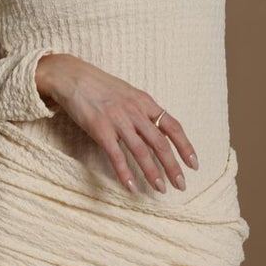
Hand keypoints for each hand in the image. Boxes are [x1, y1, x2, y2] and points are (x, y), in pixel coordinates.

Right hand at [36, 53, 198, 194]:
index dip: (185, 146)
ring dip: (152, 173)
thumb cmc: (99, 85)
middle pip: (160, 142)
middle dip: (173, 166)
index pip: (172, 126)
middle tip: (181, 185)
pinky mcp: (100, 128)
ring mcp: (117, 120)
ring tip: (161, 190)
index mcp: (144, 101)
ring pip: (141, 151)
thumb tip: (157, 127)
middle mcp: (135, 111)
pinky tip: (132, 187)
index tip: (194, 164)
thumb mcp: (128, 92)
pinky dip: (125, 173)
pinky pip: (116, 155)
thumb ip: (142, 109)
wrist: (72, 75)